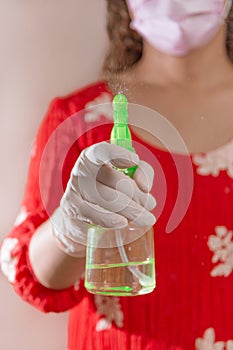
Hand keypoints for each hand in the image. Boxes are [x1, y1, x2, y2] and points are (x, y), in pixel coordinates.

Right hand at [51, 141, 155, 256]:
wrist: (83, 214)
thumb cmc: (110, 188)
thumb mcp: (129, 174)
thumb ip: (142, 172)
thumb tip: (144, 186)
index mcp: (93, 155)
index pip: (101, 151)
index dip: (118, 154)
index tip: (135, 161)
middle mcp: (81, 169)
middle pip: (115, 180)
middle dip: (138, 194)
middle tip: (151, 204)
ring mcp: (74, 189)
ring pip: (108, 199)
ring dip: (131, 210)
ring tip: (146, 218)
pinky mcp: (71, 208)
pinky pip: (93, 214)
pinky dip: (110, 219)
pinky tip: (123, 222)